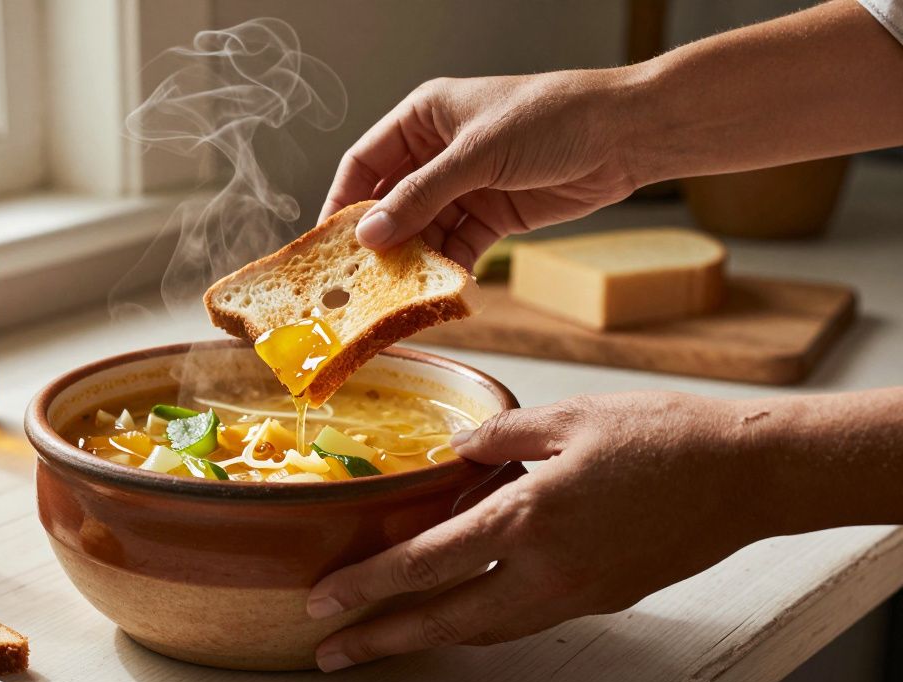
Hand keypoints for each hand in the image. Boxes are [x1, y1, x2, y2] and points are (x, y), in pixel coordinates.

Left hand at [305, 392, 792, 671]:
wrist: (747, 473)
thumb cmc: (662, 435)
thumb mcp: (568, 417)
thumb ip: (499, 439)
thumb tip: (454, 452)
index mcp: (529, 519)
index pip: (426, 563)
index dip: (368, 585)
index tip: (323, 601)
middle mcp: (547, 571)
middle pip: (445, 622)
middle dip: (382, 640)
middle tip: (331, 652)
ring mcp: (577, 593)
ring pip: (485, 630)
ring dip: (430, 637)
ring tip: (384, 637)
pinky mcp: (601, 597)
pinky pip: (524, 618)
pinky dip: (482, 620)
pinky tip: (463, 608)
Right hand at [319, 71, 640, 267]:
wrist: (625, 135)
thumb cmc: (552, 118)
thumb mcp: (477, 154)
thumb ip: (421, 196)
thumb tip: (369, 234)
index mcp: (424, 118)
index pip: (365, 163)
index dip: (342, 202)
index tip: (327, 244)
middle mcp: (438, 152)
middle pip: (390, 202)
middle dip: (376, 240)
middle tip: (356, 279)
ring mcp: (465, 186)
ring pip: (421, 230)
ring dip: (411, 260)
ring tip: (394, 293)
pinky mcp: (492, 215)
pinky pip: (456, 246)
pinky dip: (446, 268)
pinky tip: (437, 289)